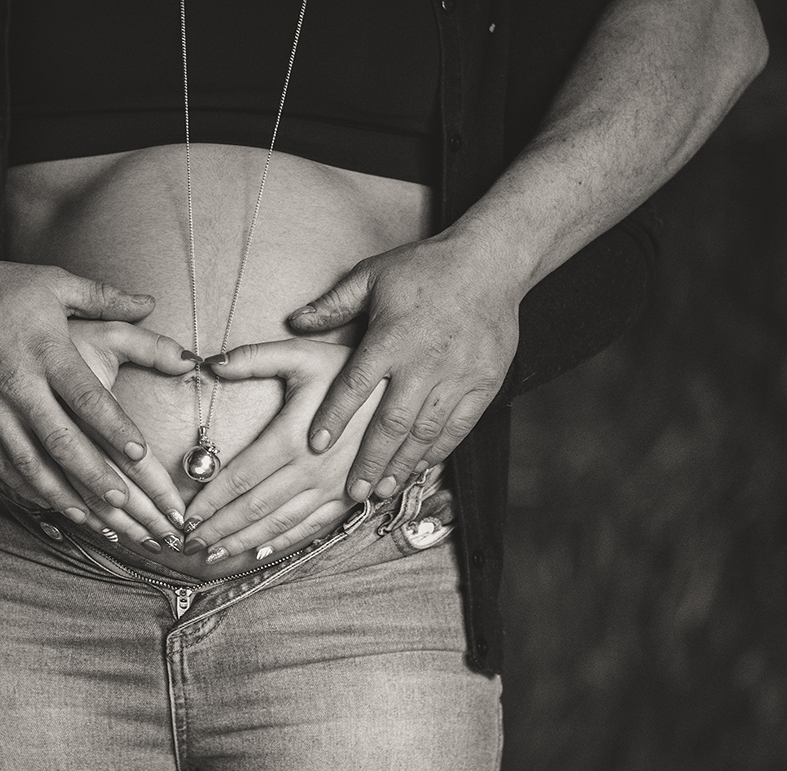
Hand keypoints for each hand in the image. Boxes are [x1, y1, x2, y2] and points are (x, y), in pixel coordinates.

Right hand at [0, 249, 195, 528]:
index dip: (113, 426)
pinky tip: (49, 503)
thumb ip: (106, 298)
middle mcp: (17, 382)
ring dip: (60, 492)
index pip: (84, 396)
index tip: (140, 453)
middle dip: (92, 474)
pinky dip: (25, 486)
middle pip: (59, 438)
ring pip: (27, 460)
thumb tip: (151, 304)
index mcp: (45, 350)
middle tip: (124, 502)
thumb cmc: (2, 288)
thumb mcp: (57, 282)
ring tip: (91, 517)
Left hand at [181, 339, 385, 562]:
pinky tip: (260, 551)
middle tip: (189, 543)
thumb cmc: (350, 367)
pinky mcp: (350, 496)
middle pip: (255, 506)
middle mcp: (311, 469)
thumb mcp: (302, 354)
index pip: (240, 477)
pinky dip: (284, 542)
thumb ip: (254, 358)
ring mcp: (333, 487)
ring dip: (244, 540)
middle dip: (219, 527)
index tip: (186, 515)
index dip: (210, 500)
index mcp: (293, 436)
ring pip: (280, 523)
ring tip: (215, 553)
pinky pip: (312, 526)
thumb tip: (209, 362)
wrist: (406, 388)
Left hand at [286, 235, 519, 500]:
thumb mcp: (372, 275)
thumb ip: (334, 304)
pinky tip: (419, 468)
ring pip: (425, 432)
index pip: (355, 384)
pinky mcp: (482, 384)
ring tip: (382, 490)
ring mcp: (456, 377)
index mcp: (391, 337)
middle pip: (391, 422)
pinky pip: (458, 427)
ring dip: (402, 464)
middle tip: (351, 491)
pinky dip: (437, 451)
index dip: (334, 417)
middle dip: (370, 460)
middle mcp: (423, 362)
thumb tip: (295, 322)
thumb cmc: (425, 269)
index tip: (315, 445)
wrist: (490, 263)